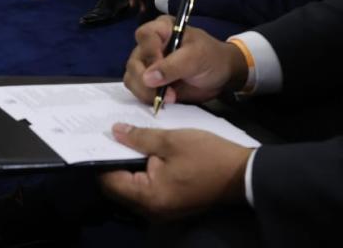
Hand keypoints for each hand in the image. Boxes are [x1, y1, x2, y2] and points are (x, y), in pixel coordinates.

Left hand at [99, 125, 251, 219]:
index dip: (103, 158)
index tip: (100, 139)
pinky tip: (146, 154)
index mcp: (149, 196)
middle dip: (115, 162)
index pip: (110, 181)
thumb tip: (115, 132)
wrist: (242, 174)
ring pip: (133, 189)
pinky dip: (143, 173)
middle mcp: (151, 210)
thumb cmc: (207, 156)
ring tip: (129, 142)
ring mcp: (162, 211)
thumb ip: (139, 137)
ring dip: (130, 167)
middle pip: (119, 188)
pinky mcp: (172, 206)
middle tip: (113, 137)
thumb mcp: (171, 140)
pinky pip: (148, 191)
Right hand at [122, 15, 246, 106]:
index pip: (145, 36)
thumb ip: (173, 66)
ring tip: (170, 98)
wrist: (221, 75)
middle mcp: (150, 44)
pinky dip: (147, 98)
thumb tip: (148, 78)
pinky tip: (164, 100)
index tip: (162, 70)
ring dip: (146, 92)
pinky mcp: (149, 81)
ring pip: (132, 77)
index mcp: (162, 29)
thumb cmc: (211, 57)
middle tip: (167, 93)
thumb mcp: (197, 57)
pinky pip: (137, 90)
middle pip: (134, 60)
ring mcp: (147, 64)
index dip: (150, 53)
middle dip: (146, 80)